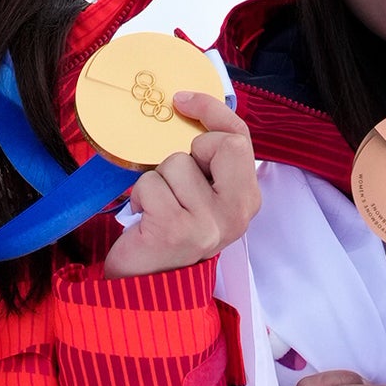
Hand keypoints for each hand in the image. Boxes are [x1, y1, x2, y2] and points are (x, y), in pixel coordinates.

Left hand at [102, 91, 259, 278]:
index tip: (183, 100)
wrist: (147, 285)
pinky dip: (139, 197)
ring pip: (174, 164)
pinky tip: (144, 220)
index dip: (213, 111)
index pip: (240, 138)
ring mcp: (209, 223)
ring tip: (157, 208)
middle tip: (176, 181)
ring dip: (156, 181)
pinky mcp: (175, 229)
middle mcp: (237, 212)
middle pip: (221, 144)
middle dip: (188, 152)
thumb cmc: (171, 229)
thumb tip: (189, 109)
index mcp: (247, 198)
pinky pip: (149, 184)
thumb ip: (209, 163)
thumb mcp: (201, 195)